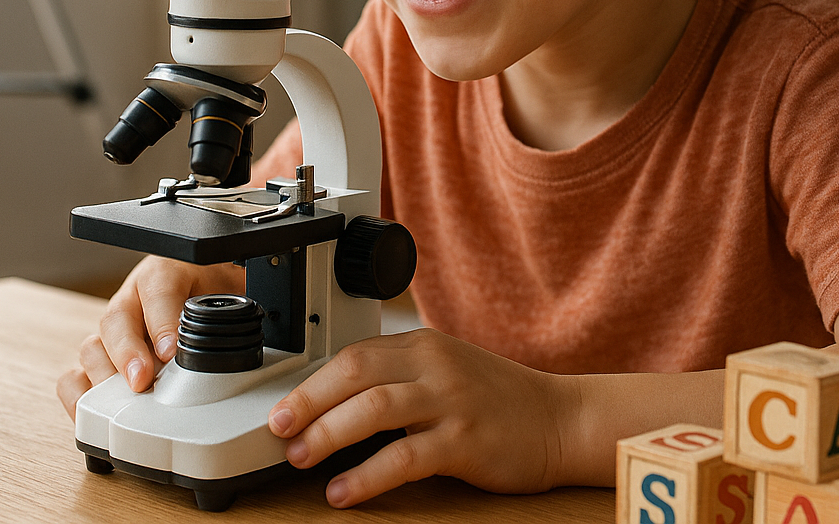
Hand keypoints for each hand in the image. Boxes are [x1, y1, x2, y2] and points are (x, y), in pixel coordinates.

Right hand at [57, 255, 243, 417]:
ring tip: (126, 400)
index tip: (170, 351)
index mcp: (166, 272)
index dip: (162, 321)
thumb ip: (231, 310)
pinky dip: (81, 396)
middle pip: (116, 318)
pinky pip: (74, 376)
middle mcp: (133, 298)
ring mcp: (113, 331)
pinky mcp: (101, 360)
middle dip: (127, 353)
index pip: (158, 287)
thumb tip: (240, 337)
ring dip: (106, 376)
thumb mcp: (230, 292)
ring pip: (92, 346)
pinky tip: (99, 412)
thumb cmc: (216, 294)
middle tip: (143, 381)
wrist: (208, 297)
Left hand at [268, 328, 572, 506]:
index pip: (354, 353)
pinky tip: (344, 492)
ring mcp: (451, 401)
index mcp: (423, 346)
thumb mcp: (443, 374)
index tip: (282, 408)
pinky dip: (367, 475)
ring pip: (374, 408)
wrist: (560, 420)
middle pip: (355, 372)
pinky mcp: (465, 441)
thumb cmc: (498, 402)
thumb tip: (331, 406)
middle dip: (308, 402)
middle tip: (277, 431)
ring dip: (328, 434)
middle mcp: (434, 365)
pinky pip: (404, 457)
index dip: (312, 382)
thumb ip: (396, 379)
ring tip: (300, 458)